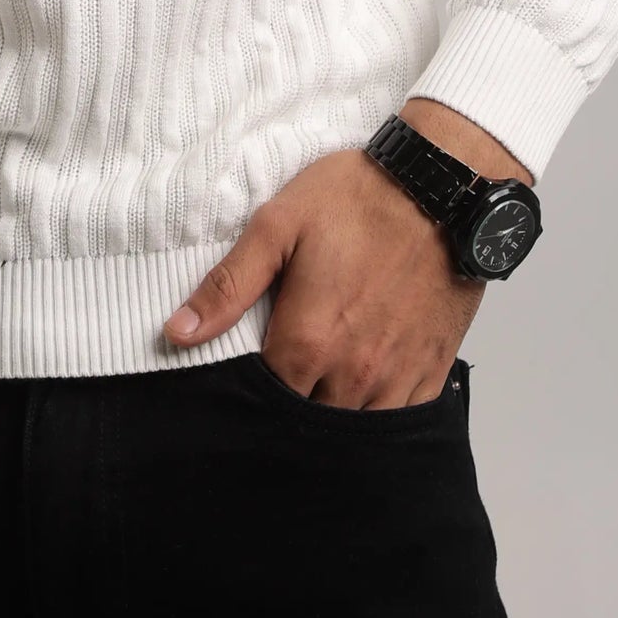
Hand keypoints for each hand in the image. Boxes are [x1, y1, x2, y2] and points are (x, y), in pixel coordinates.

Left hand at [160, 99, 530, 407]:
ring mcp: (395, 377)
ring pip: (353, 428)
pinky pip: (400, 420)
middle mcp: (352, 372)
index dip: (250, 391)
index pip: (264, 399)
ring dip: (334, 412)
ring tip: (322, 379)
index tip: (248, 371)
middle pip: (308, 420)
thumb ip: (228, 286)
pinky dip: (379, 413)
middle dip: (291, 404)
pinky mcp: (430, 372)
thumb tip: (177, 333)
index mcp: (308, 340)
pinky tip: (365, 387)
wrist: (440, 189)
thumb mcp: (278, 226)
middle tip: (286, 371)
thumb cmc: (357, 199)